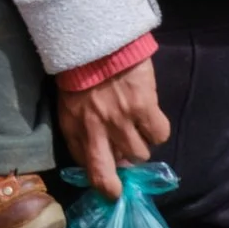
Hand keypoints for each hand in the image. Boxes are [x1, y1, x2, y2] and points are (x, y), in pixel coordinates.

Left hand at [55, 57, 171, 200]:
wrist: (97, 40)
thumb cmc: (81, 71)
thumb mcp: (70, 104)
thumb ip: (81, 130)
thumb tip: (99, 156)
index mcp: (72, 126)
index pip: (84, 166)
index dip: (97, 178)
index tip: (106, 184)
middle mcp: (95, 129)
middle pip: (107, 174)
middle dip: (114, 187)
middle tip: (122, 186)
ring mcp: (120, 119)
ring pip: (139, 154)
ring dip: (140, 146)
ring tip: (137, 130)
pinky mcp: (143, 107)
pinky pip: (159, 135)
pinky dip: (157, 131)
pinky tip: (151, 119)